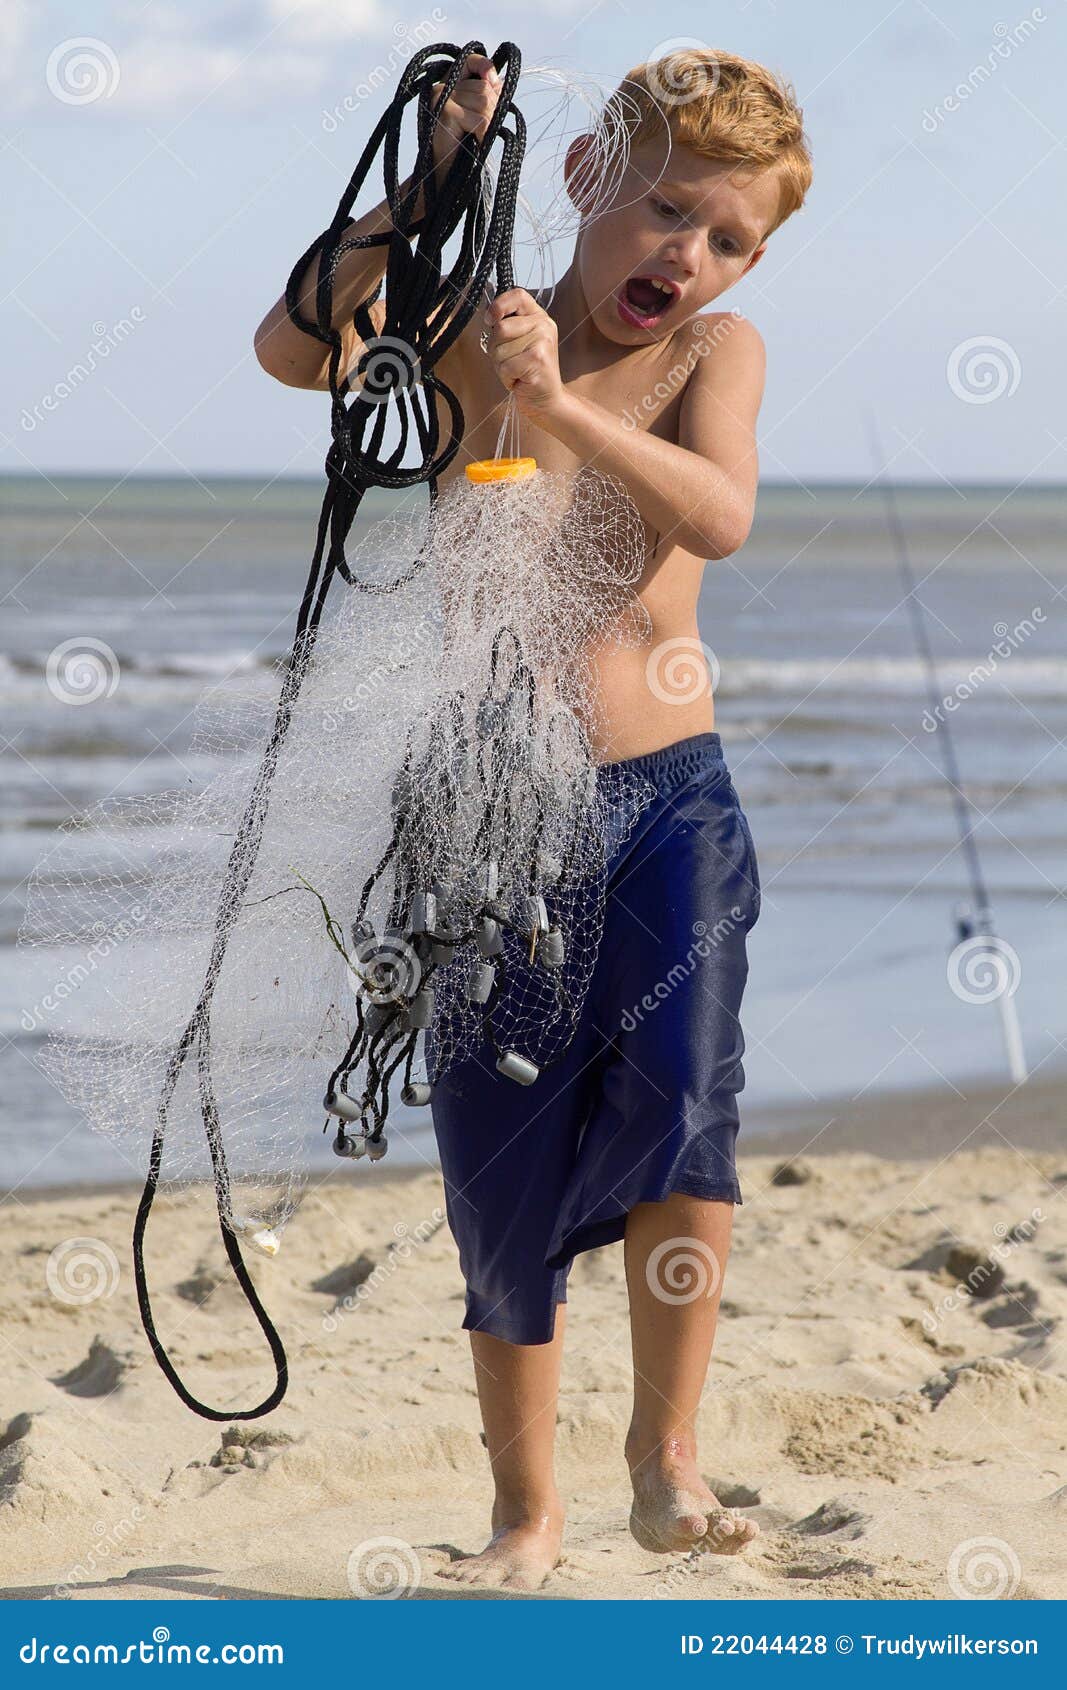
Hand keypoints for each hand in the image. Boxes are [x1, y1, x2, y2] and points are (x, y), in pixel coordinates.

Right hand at [430, 53, 500, 175]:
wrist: (446, 173)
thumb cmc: (462, 145)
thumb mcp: (478, 115)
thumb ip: (487, 95)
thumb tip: (498, 80)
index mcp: (450, 83)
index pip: (471, 61)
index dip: (485, 66)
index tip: (494, 82)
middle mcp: (443, 86)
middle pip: (485, 88)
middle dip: (491, 110)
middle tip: (481, 129)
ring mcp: (441, 97)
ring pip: (484, 102)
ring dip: (487, 123)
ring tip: (475, 135)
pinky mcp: (444, 112)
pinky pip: (480, 119)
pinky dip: (483, 134)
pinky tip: (476, 141)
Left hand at [483, 289, 564, 415]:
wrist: (547, 399)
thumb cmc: (528, 371)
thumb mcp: (519, 342)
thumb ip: (508, 325)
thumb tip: (489, 317)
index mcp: (539, 317)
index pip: (518, 295)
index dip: (499, 305)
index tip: (490, 320)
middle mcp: (544, 326)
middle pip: (501, 328)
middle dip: (496, 348)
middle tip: (509, 360)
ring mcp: (543, 342)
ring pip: (500, 349)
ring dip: (501, 365)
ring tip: (516, 371)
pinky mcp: (538, 360)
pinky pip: (505, 366)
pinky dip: (506, 378)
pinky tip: (519, 380)